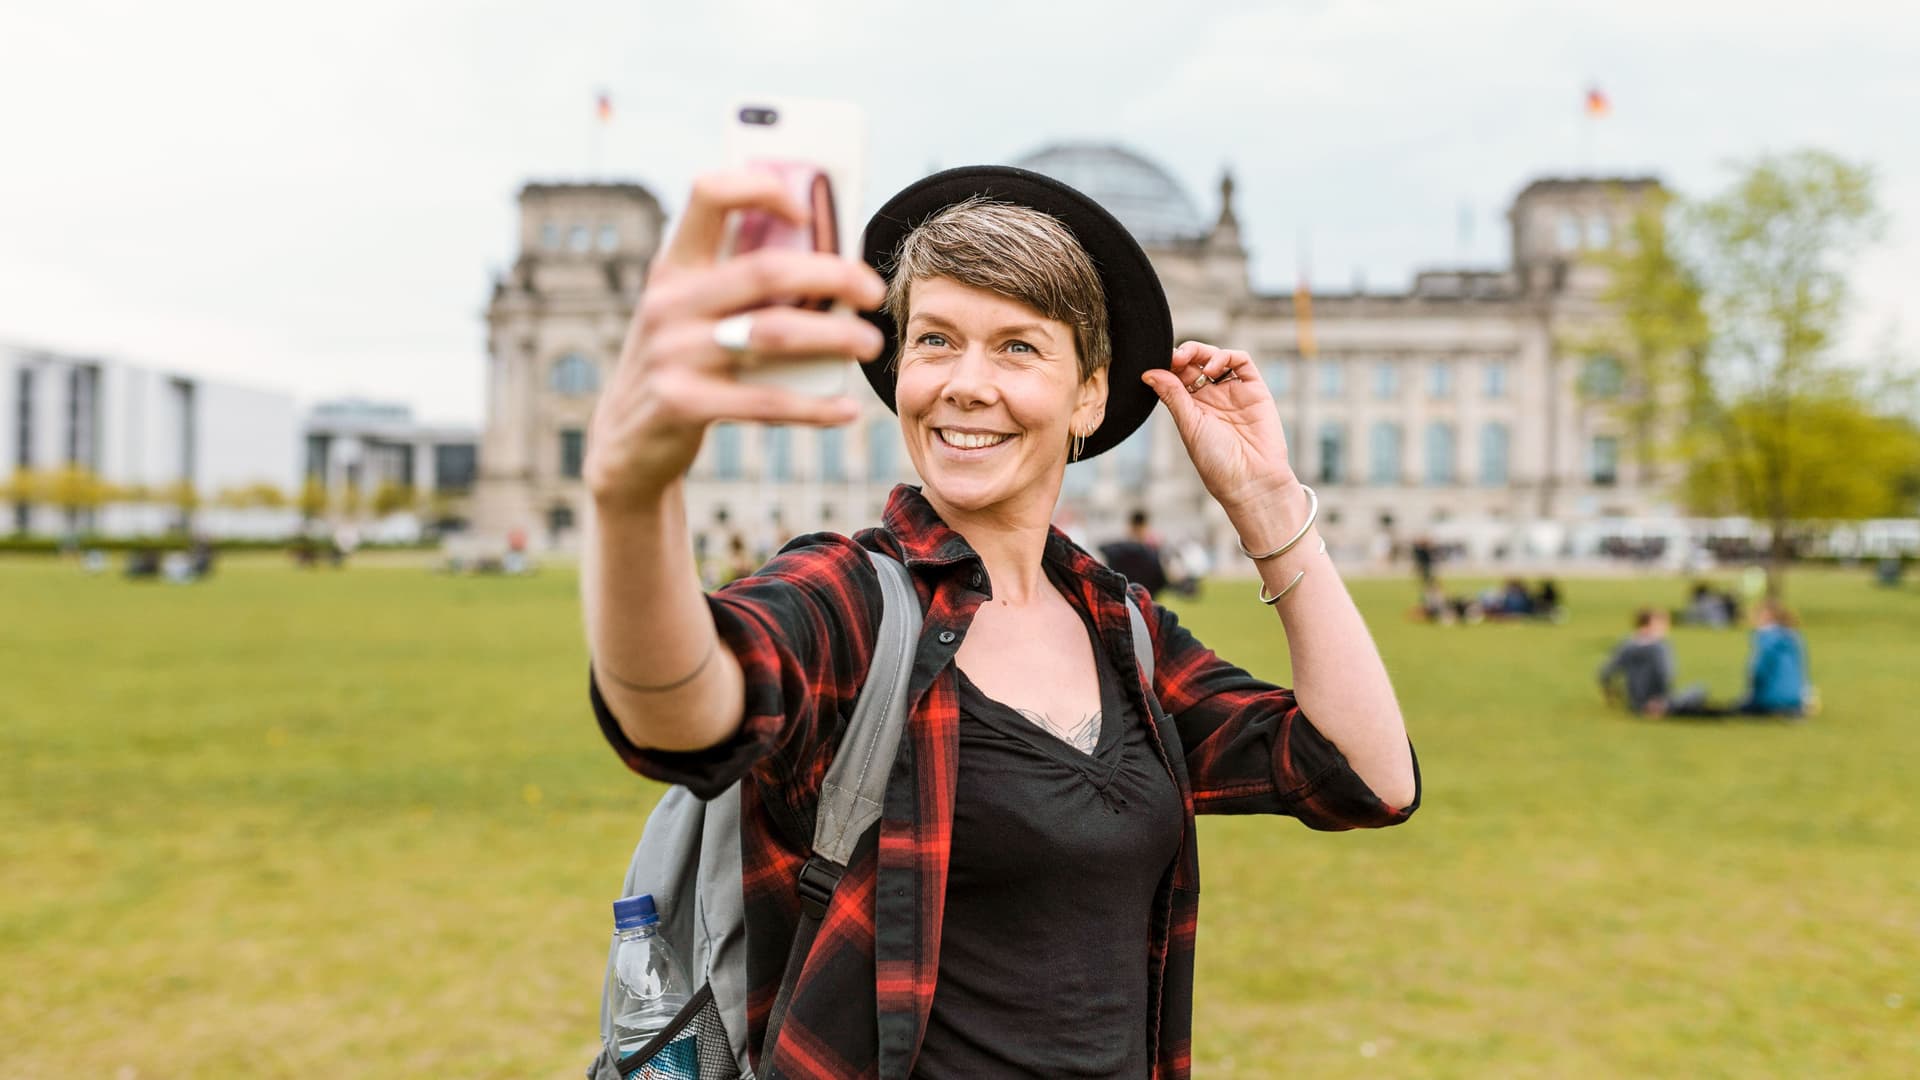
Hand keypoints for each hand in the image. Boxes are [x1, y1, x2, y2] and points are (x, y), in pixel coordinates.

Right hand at [584, 170, 887, 516]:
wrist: (626, 443)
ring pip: (772, 335)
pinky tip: (844, 411)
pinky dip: (812, 407)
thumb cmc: (682, 367)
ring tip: (870, 344)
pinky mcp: (680, 403)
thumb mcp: (691, 316)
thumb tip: (828, 267)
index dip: (762, 189)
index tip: (808, 211)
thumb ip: (738, 288)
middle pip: (765, 270)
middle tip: (872, 292)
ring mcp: (671, 353)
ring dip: (833, 337)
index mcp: (673, 268)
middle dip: (832, 275)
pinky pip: (763, 401)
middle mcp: (668, 302)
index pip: (709, 195)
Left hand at [1141, 342, 1297, 523]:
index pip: (1177, 376)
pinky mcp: (1255, 390)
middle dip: (1183, 355)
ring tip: (1190, 360)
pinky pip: (1242, 362)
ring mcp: (1234, 392)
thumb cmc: (1217, 462)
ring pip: (1217, 357)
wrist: (1251, 481)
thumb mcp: (1189, 426)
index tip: (1157, 363)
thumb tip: (1148, 373)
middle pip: (1196, 363)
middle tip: (1174, 358)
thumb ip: (1172, 396)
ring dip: (1202, 351)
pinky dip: (1226, 356)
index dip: (1168, 365)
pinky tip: (1212, 368)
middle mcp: (1213, 397)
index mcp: (1192, 408)